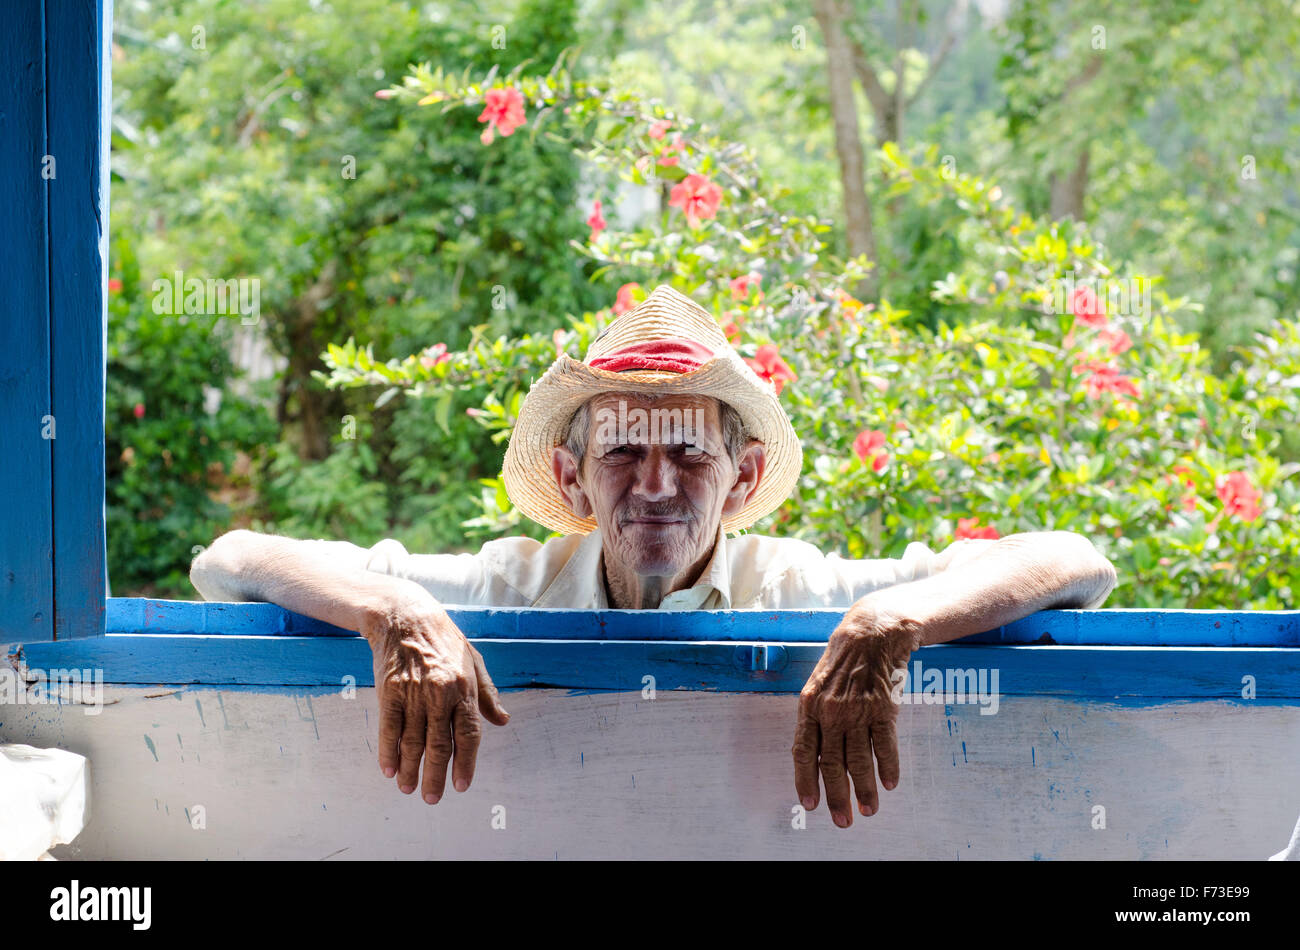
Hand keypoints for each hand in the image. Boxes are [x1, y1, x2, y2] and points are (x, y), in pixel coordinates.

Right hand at [361, 593, 509, 802]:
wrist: (405, 616)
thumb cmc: (444, 639)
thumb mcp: (474, 660)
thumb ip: (488, 694)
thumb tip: (502, 721)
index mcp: (464, 687)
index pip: (469, 734)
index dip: (466, 763)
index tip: (462, 785)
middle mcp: (440, 694)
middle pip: (439, 745)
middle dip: (436, 776)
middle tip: (433, 798)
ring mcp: (413, 693)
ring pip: (412, 742)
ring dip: (411, 769)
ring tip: (409, 788)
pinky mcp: (389, 692)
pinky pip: (389, 729)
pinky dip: (388, 753)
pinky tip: (390, 770)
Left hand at [792, 599, 921, 826]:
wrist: (872, 632)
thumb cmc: (842, 660)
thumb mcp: (819, 684)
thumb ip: (816, 717)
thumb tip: (815, 754)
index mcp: (809, 705)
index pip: (804, 752)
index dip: (806, 780)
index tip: (810, 804)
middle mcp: (831, 711)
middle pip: (832, 763)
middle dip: (837, 796)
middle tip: (842, 820)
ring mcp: (857, 710)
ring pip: (860, 760)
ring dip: (865, 789)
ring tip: (869, 809)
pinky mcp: (883, 708)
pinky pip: (885, 745)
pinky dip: (888, 767)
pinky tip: (890, 783)